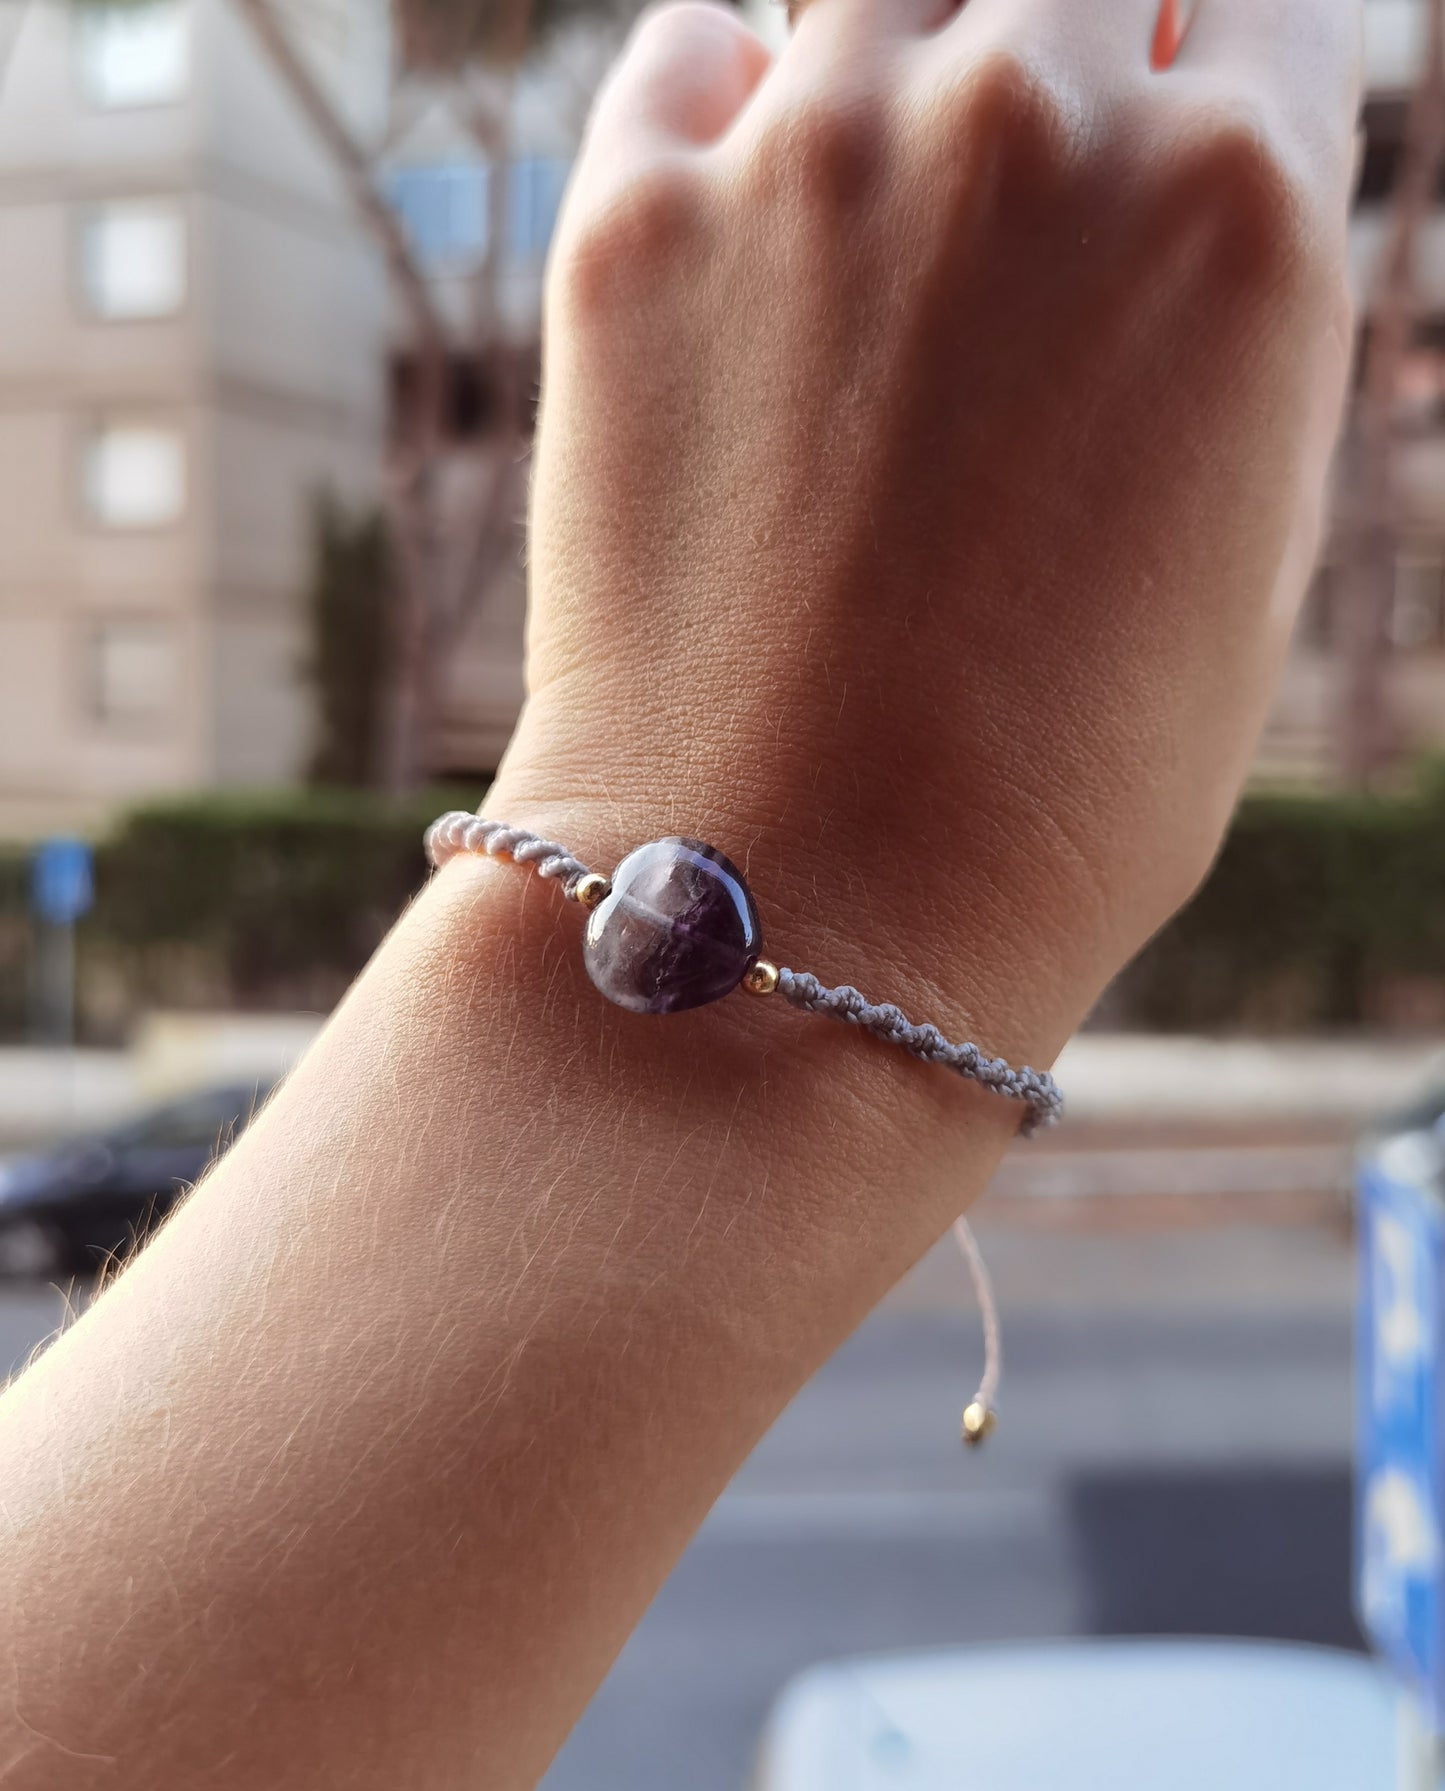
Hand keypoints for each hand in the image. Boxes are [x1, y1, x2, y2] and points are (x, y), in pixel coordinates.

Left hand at [491, 0, 1359, 1058]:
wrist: (804, 908)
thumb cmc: (1061, 784)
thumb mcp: (1243, 544)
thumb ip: (1234, 320)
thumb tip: (1189, 175)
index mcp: (1236, 209)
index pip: (1259, 0)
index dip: (1211, 68)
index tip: (1164, 121)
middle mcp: (1033, 127)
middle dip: (1068, 38)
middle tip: (1022, 164)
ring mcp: (816, 160)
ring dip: (903, 60)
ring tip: (884, 203)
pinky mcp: (629, 227)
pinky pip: (692, 54)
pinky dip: (728, 101)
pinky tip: (748, 210)